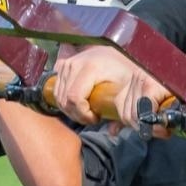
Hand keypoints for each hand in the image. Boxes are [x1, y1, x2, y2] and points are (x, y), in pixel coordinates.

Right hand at [53, 46, 171, 129]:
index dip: (83, 114)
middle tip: (91, 117)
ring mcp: (67, 64)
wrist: (118, 53)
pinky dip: (65, 100)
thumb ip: (122, 111)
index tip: (96, 118)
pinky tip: (78, 102)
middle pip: (65, 100)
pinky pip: (57, 89)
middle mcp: (74, 64)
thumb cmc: (125, 71)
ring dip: (71, 109)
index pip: (74, 98)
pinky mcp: (63, 65)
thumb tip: (113, 131)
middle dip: (77, 114)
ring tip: (87, 110)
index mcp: (90, 67)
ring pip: (59, 96)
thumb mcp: (128, 90)